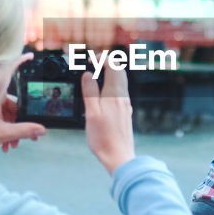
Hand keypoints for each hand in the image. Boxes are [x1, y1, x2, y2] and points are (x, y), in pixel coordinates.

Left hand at [0, 54, 45, 160]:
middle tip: (32, 133)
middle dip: (23, 120)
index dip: (19, 63)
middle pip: (15, 103)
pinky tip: (6, 142)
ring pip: (9, 113)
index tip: (29, 56)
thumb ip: (23, 131)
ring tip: (14, 142)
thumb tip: (40, 129)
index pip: (8, 74)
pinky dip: (6, 128)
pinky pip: (2, 117)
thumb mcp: (2, 134)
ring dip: (14, 128)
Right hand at [82, 56, 134, 174]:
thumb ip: (90, 91)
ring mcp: (125, 104)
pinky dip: (110, 85)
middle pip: (119, 70)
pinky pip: (119, 92)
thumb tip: (88, 74)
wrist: (119, 156)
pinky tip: (101, 94)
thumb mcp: (91, 112)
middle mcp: (123, 97)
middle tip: (92, 64)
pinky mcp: (125, 112)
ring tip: (94, 78)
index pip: (113, 65)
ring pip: (120, 81)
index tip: (89, 60)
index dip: (101, 58)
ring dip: (109, 74)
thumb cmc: (104, 137)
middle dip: (106, 62)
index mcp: (114, 93)